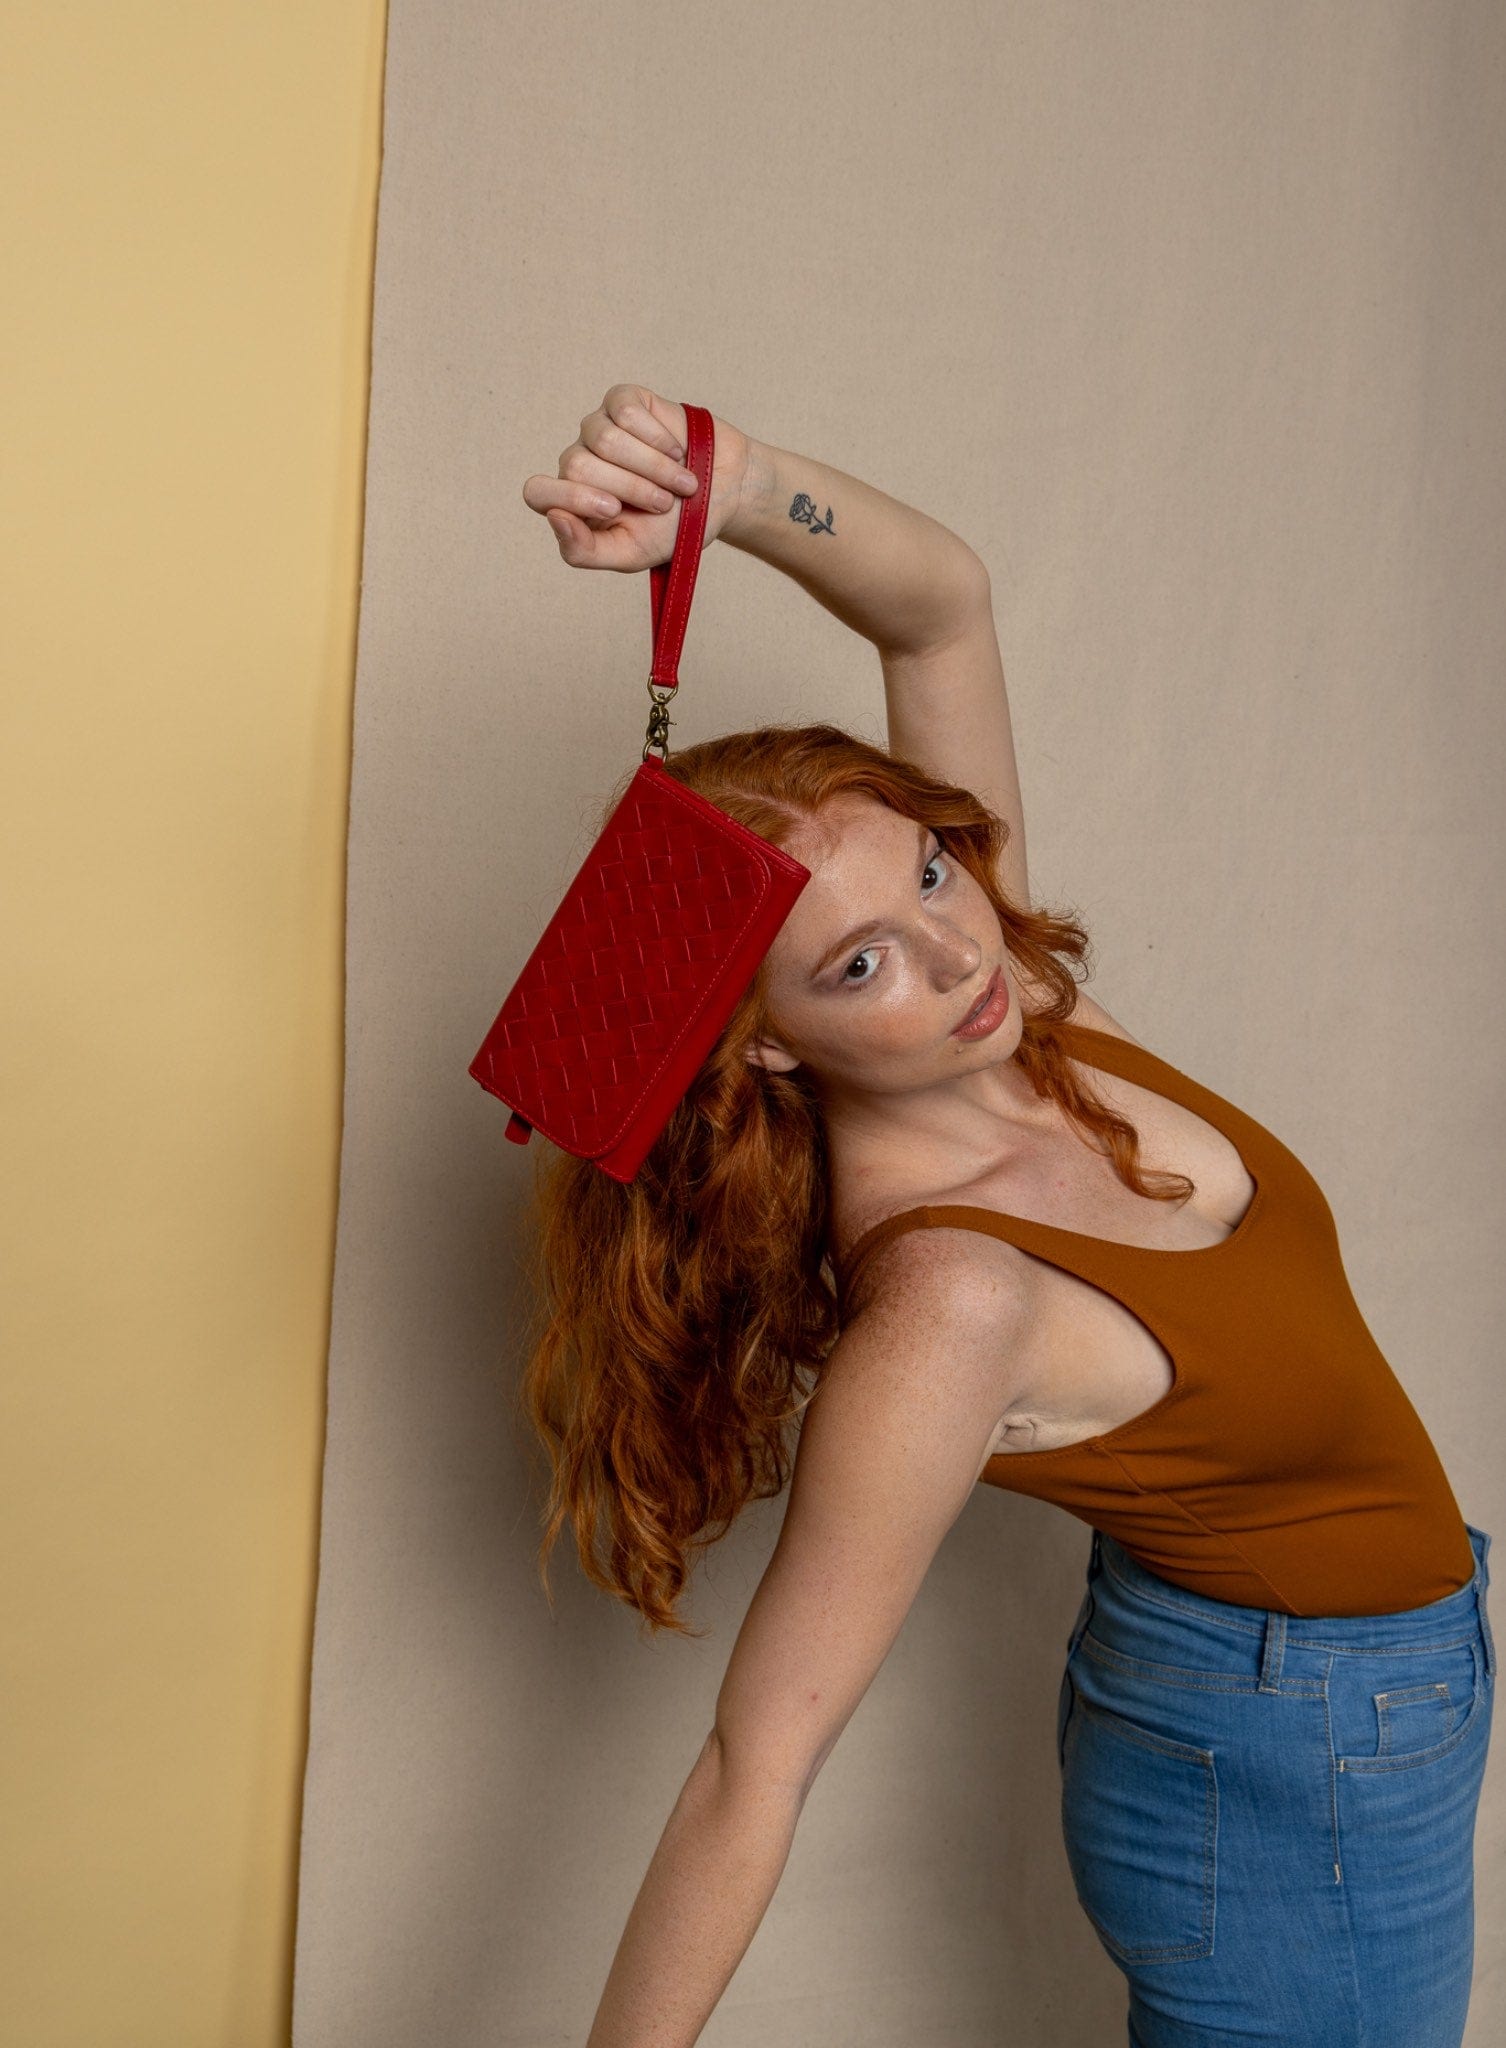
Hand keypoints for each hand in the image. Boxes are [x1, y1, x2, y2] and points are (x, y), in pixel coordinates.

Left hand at [522, 384, 752, 571]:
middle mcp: (578, 461)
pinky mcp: (622, 401)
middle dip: (630, 488)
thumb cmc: (673, 527)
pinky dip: (658, 438)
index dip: (570, 498)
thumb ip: (583, 551)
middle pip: (577, 465)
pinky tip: (676, 450)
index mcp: (571, 502)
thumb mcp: (629, 553)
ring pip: (604, 439)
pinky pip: (626, 413)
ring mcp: (597, 428)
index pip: (536, 493)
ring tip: (680, 482)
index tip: (614, 508)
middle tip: (664, 504)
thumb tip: (553, 518)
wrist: (721, 494)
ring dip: (652, 467)